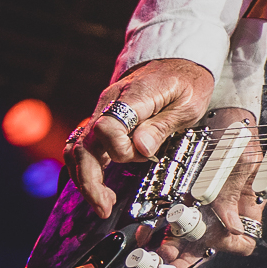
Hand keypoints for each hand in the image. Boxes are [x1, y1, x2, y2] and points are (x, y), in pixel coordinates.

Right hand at [64, 58, 213, 218]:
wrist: (178, 61)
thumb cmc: (187, 80)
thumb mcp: (189, 102)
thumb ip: (164, 125)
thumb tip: (141, 148)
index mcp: (132, 96)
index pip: (107, 126)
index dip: (119, 147)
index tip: (143, 156)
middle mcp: (109, 104)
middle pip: (83, 143)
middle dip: (90, 179)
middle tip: (104, 206)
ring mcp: (102, 112)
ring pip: (77, 148)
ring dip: (84, 178)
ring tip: (102, 203)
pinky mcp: (103, 120)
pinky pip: (84, 146)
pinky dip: (86, 168)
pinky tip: (96, 187)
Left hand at [148, 108, 264, 267]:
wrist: (220, 116)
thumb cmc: (239, 133)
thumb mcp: (242, 157)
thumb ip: (234, 189)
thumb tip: (233, 227)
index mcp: (246, 207)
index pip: (243, 240)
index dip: (229, 245)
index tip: (212, 240)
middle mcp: (222, 213)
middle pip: (207, 248)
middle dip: (186, 256)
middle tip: (167, 255)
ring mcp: (200, 210)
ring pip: (184, 242)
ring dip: (166, 249)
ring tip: (150, 250)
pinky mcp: (179, 203)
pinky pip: (168, 226)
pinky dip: (156, 232)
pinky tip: (145, 232)